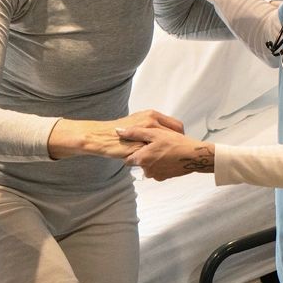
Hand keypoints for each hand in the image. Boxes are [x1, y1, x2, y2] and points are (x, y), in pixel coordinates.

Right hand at [47, 110, 181, 159]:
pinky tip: (159, 166)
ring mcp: (146, 134)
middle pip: (175, 135)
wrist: (101, 136)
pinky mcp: (139, 146)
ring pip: (165, 146)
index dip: (180, 136)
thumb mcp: (136, 123)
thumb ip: (150, 126)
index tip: (180, 143)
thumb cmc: (117, 132)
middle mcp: (151, 122)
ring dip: (169, 155)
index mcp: (151, 115)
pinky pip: (153, 156)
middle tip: (178, 154)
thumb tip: (161, 132)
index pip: (176, 125)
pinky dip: (158, 161)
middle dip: (178, 146)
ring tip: (170, 162)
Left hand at [117, 123, 213, 180]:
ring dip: (153, 159)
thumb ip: (134, 132)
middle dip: (144, 154)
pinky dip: (161, 163)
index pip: (127, 158)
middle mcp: (146, 170)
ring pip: (148, 166)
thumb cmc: (175, 143)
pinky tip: (168, 155)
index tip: (139, 144)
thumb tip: (118, 131)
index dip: (132, 150)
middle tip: (155, 144)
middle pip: (138, 162)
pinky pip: (157, 169)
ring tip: (163, 149)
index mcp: (142, 159)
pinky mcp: (164, 178)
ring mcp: (156, 175)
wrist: (194, 156)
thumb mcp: (154, 133)